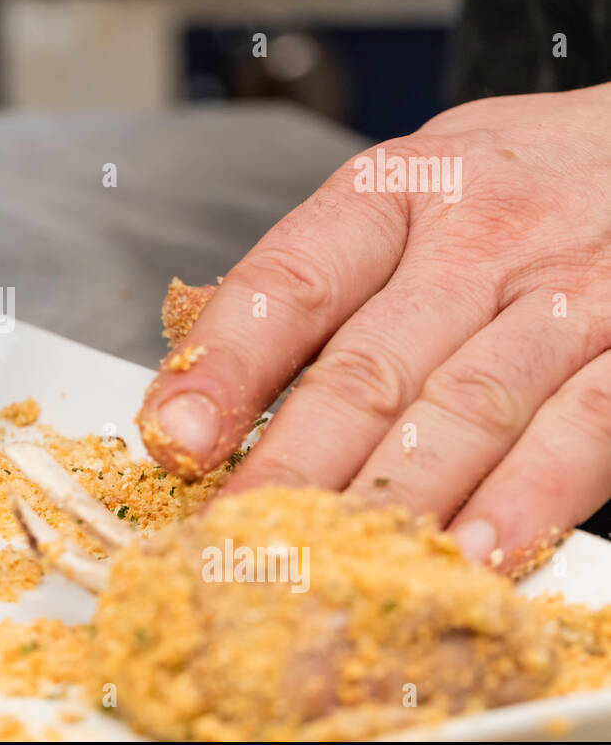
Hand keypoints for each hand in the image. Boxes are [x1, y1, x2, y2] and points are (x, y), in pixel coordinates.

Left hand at [138, 84, 610, 574]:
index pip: (292, 281)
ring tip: (328, 560)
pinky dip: (523, 499)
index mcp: (396, 194)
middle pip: (368, 365)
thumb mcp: (414, 195)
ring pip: (465, 406)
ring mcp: (566, 292)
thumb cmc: (520, 184)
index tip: (174, 436)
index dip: (228, 365)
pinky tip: (468, 553)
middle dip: (291, 464)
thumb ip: (327, 282)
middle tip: (236, 536)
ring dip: (390, 496)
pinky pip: (578, 426)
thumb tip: (208, 388)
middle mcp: (477, 237)